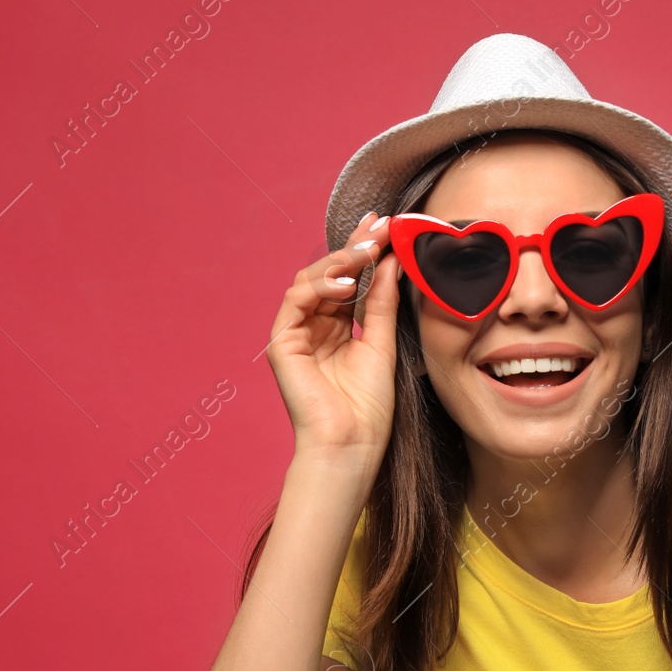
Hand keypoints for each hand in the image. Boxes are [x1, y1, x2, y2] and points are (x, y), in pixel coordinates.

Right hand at [266, 213, 400, 470]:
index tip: (386, 226)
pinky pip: (295, 301)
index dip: (365, 252)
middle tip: (379, 225)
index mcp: (339, 329)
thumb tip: (389, 260)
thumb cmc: (368, 408)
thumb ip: (382, 302)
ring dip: (338, 262)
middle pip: (330, 275)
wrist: (350, 445)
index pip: (350, 280)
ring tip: (365, 251)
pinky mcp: (282, 343)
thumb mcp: (382, 344)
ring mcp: (296, 334)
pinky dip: (319, 287)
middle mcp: (315, 327)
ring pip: (310, 281)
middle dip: (353, 247)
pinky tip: (344, 284)